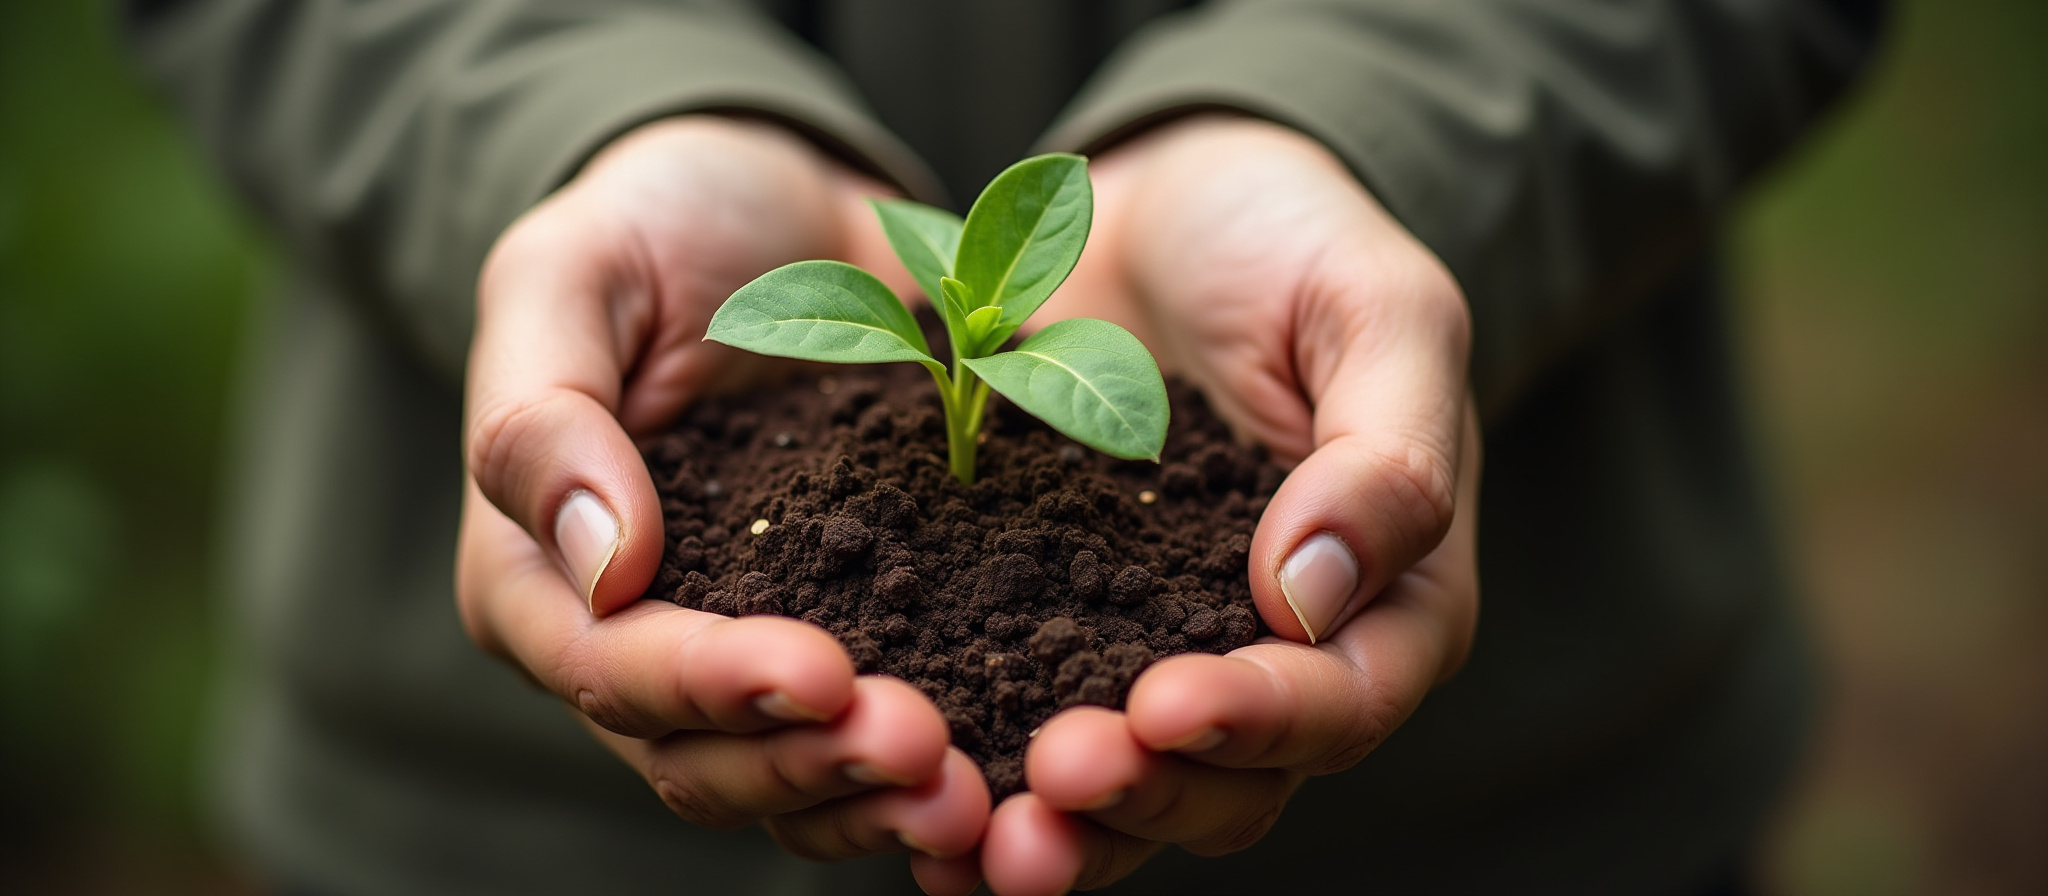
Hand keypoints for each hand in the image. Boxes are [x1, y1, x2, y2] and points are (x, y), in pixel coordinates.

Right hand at [454, 116, 986, 874]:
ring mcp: (747, 655)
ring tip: (973, 790)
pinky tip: (1011, 772)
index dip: (709, 686)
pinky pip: (875, 737)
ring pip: (792, 781)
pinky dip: (931, 770)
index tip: (819, 671)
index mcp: (536, 575)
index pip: (607, 670)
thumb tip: (607, 569)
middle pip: (702, 759)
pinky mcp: (852, 642)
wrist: (782, 209)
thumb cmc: (653, 223)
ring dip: (876, 801)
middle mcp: (634, 646)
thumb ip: (545, 417)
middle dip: (809, 764)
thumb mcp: (569, 273)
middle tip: (924, 748)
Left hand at [978, 116, 1481, 893]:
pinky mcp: (1050, 632)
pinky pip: (1018, 726)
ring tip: (972, 839)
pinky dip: (974, 778)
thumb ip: (1385, 451)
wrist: (1167, 205)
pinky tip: (904, 797)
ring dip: (1058, 826)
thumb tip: (1314, 597)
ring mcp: (1157, 656)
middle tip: (1055, 778)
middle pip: (1231, 783)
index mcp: (1389, 600)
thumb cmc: (1293, 241)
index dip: (1260, 720)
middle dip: (1143, 793)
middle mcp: (1277, 661)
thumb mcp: (1377, 308)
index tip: (1165, 705)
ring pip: (1127, 788)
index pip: (1342, 701)